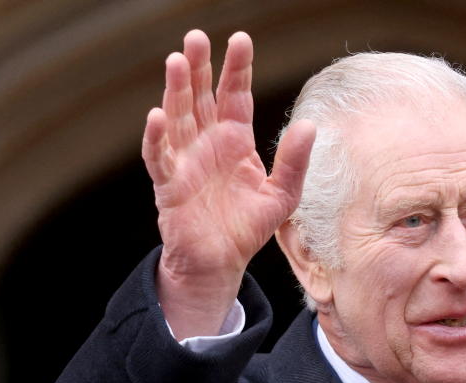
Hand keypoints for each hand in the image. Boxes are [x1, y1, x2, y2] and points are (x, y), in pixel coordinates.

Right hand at [142, 30, 315, 337]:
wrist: (220, 262)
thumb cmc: (247, 227)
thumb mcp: (282, 195)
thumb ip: (295, 162)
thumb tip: (310, 125)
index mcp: (235, 140)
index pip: (235, 95)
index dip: (236, 69)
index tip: (240, 40)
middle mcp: (207, 143)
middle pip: (201, 97)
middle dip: (200, 67)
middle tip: (196, 36)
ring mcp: (185, 160)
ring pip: (177, 117)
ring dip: (176, 90)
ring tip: (177, 61)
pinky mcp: (169, 184)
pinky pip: (159, 157)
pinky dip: (156, 137)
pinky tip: (157, 115)